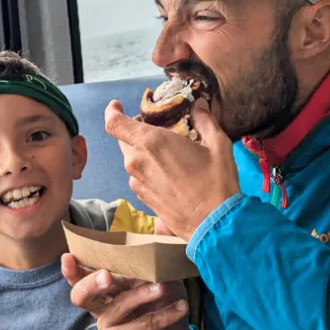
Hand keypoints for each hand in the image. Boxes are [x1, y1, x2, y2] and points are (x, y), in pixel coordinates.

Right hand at [61, 255, 198, 329]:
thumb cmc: (164, 303)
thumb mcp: (162, 275)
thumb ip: (156, 254)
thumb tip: (160, 226)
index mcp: (103, 287)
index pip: (79, 277)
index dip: (71, 269)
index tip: (68, 257)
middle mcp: (100, 307)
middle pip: (81, 296)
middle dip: (92, 283)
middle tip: (107, 276)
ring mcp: (108, 326)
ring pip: (117, 307)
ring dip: (140, 295)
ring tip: (162, 288)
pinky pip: (141, 325)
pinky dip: (163, 315)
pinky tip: (180, 307)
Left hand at [106, 98, 238, 240]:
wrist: (214, 224)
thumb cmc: (215, 182)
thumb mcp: (217, 144)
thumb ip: (204, 120)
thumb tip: (199, 105)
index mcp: (150, 143)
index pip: (114, 123)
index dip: (112, 111)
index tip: (116, 105)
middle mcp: (137, 162)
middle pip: (123, 140)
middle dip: (134, 131)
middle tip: (154, 129)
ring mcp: (138, 183)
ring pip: (131, 160)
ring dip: (143, 153)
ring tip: (167, 154)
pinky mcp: (143, 199)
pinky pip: (139, 177)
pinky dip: (148, 170)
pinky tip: (169, 174)